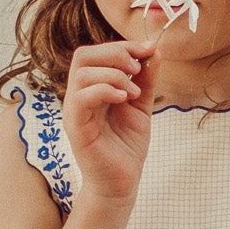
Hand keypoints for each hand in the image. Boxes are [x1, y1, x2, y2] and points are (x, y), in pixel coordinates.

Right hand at [62, 34, 162, 201]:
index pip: (97, 53)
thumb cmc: (127, 146)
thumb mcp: (141, 106)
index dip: (123, 46)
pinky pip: (81, 98)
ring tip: (134, 92)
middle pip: (83, 56)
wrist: (122, 182)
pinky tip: (125, 99)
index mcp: (92, 88)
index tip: (149, 48)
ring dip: (113, 75)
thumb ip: (146, 80)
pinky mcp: (76, 128)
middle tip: (138, 68)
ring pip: (82, 74)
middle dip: (115, 53)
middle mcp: (79, 96)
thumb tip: (154, 50)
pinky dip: (105, 90)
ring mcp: (75, 112)